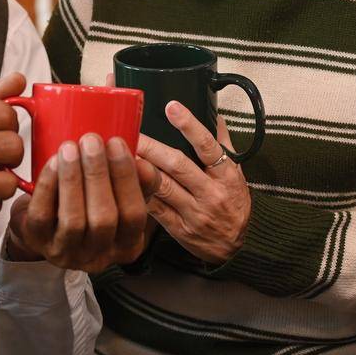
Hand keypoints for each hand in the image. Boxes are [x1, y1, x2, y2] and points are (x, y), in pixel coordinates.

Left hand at [3, 134, 157, 272]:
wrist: (45, 221)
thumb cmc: (89, 203)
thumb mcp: (120, 196)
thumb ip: (137, 182)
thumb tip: (145, 166)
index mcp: (126, 245)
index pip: (134, 215)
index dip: (127, 179)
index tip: (117, 143)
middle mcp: (98, 255)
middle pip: (104, 219)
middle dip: (97, 175)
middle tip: (91, 141)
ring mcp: (66, 252)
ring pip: (73, 220)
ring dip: (72, 180)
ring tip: (69, 148)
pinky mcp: (38, 242)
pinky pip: (42, 216)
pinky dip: (48, 186)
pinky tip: (52, 163)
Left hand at [134, 101, 250, 265]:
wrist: (234, 247)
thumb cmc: (233, 204)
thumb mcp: (236, 173)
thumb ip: (223, 143)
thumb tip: (213, 113)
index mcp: (227, 175)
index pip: (208, 146)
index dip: (190, 126)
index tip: (171, 107)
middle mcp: (210, 193)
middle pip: (177, 165)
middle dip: (151, 146)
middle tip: (130, 129)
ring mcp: (194, 212)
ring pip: (162, 186)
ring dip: (140, 167)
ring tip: (119, 151)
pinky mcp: (178, 228)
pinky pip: (154, 208)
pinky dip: (139, 192)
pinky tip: (122, 179)